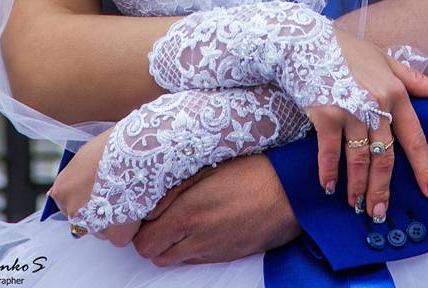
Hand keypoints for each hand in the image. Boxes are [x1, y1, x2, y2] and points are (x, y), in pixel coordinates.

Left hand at [49, 128, 139, 246]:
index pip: (65, 203)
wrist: (138, 151)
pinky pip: (120, 236)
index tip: (95, 190)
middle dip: (95, 210)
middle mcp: (73, 211)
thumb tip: (78, 183)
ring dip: (111, 219)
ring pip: (101, 228)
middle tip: (114, 192)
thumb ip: (77, 174)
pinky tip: (135, 205)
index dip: (83, 196)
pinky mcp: (116, 235)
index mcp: (62, 190)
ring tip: (127, 196)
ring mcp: (93, 225)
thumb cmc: (115, 145)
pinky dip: (127, 226)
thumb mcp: (87, 155)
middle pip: (82, 219)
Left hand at [132, 154, 300, 264]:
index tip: (145, 209)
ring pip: (174, 260)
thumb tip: (151, 200)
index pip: (143, 241)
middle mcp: (196, 240)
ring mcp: (212, 251)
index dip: (139, 227)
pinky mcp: (227, 255)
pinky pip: (196, 258)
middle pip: (154, 254)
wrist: (289, 193)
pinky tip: (202, 223)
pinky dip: (190, 247)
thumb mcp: (209, 168)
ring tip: (180, 218)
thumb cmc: (251, 171)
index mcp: (187, 216)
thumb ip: (176, 188)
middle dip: (151, 237)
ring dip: (169, 244)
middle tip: (159, 214)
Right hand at [309, 28, 427, 221]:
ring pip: (359, 160)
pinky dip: (329, 173)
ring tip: (357, 205)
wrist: (307, 40)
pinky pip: (330, 153)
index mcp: (395, 92)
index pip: (414, 138)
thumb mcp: (386, 60)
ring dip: (358, 187)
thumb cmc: (349, 51)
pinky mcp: (325, 115)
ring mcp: (350, 110)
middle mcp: (376, 104)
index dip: (424, 168)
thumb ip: (417, 80)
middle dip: (383, 189)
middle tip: (381, 212)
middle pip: (385, 157)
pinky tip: (330, 187)